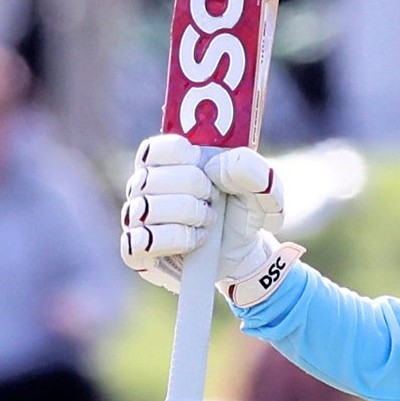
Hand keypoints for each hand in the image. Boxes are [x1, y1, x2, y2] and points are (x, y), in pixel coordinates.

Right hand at [120, 135, 296, 306]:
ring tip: (208, 221)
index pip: (155, 148)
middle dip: (195, 189)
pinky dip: (176, 240)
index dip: (186, 158)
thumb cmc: (244, 211)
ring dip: (188, 215)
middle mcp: (142, 186)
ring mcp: (136, 218)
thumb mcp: (263, 189)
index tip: (208, 170)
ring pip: (147, 209)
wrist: (243, 252)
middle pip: (153, 178)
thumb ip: (252, 169)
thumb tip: (216, 167)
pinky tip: (195, 241)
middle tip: (214, 200)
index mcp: (164, 160)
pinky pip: (141, 241)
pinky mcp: (136, 251)